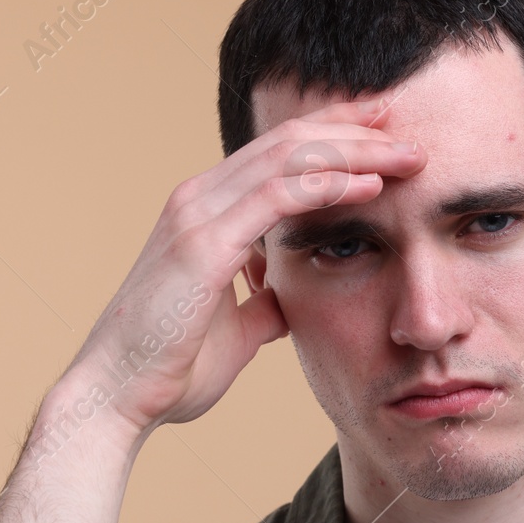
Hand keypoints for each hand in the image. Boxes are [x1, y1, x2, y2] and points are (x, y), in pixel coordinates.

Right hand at [60, 95, 423, 440]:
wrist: (118, 398)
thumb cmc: (170, 368)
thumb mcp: (235, 328)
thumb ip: (260, 303)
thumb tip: (285, 298)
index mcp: (205, 211)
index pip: (278, 154)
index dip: (333, 137)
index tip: (384, 135)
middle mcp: (199, 198)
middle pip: (288, 140)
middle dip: (351, 128)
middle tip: (403, 125)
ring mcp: (197, 215)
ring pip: (287, 157)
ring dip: (353, 150)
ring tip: (405, 153)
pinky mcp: (203, 242)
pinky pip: (276, 196)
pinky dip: (328, 184)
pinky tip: (370, 185)